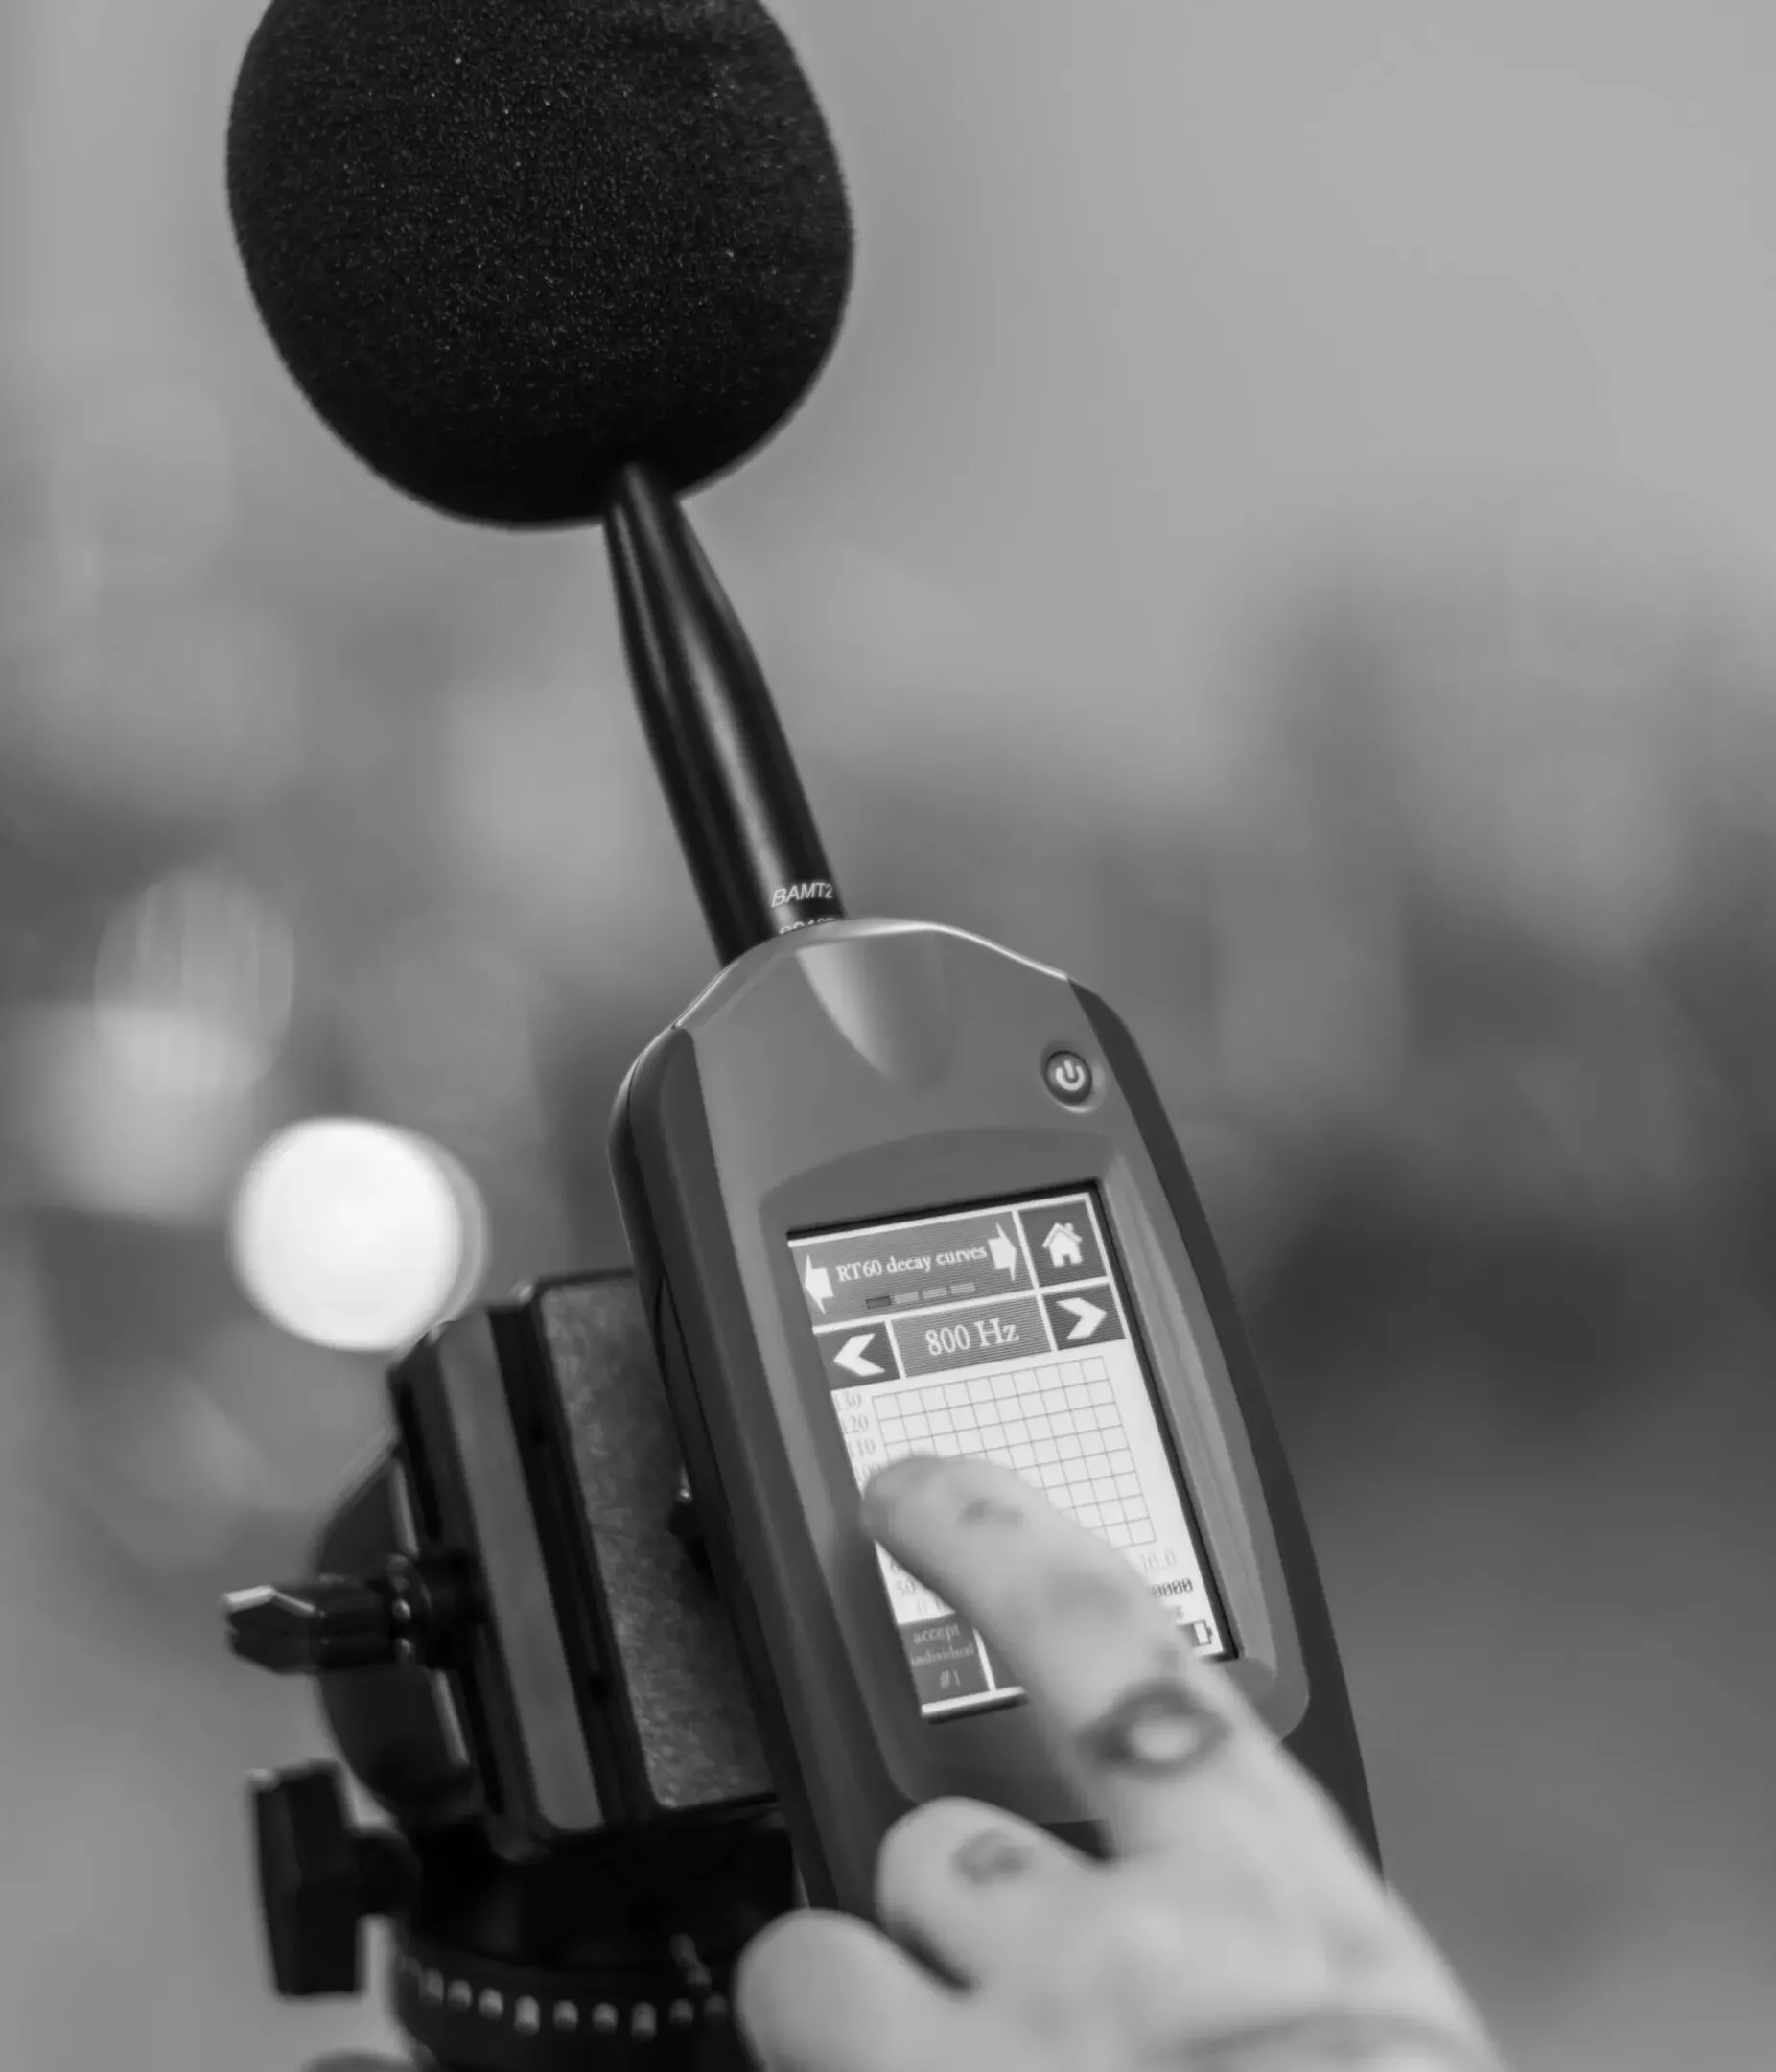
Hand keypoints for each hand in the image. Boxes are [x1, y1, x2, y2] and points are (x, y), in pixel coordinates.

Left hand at [736, 1455, 1502, 2071]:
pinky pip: (803, 2060)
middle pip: (934, 1831)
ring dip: (855, 2014)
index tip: (916, 1489)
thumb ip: (1252, 1935)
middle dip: (942, 1903)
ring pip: (825, 1956)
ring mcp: (999, 2069)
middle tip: (1001, 1984)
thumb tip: (1169, 1876)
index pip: (1107, 1642)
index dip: (992, 1539)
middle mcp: (1125, 1962)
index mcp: (1269, 1904)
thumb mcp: (1365, 2038)